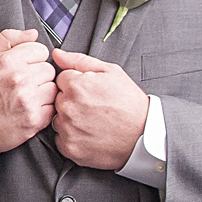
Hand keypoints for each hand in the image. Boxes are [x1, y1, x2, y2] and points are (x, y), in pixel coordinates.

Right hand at [0, 28, 55, 151]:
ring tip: (25, 95)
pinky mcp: (34, 119)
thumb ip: (8, 38)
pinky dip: (43, 108)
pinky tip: (28, 107)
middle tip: (22, 82)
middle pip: (48, 69)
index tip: (23, 65)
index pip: (41, 50)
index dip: (32, 57)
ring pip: (53, 87)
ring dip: (42, 91)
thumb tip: (33, 34)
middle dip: (38, 74)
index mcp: (7, 61)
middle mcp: (19, 79)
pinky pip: (52, 107)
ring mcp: (28, 101)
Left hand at [49, 48, 150, 169]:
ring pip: (58, 119)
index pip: (61, 79)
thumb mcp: (110, 72)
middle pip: (58, 99)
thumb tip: (56, 54)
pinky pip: (61, 139)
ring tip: (93, 122)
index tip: (91, 93)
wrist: (144, 135)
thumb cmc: (129, 103)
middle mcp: (67, 107)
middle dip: (72, 101)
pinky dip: (72, 138)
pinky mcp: (70, 148)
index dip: (77, 85)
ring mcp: (68, 129)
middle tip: (94, 108)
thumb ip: (79, 60)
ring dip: (70, 120)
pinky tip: (90, 135)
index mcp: (75, 85)